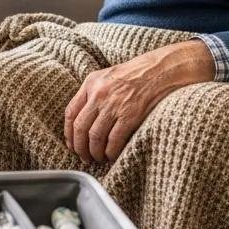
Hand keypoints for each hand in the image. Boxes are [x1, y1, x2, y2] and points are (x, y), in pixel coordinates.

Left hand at [63, 40, 214, 163]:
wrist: (160, 70)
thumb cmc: (135, 75)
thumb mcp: (107, 77)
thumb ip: (93, 93)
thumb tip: (83, 118)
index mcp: (90, 84)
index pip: (70, 113)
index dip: (68, 133)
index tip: (71, 144)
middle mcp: (99, 94)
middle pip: (80, 127)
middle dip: (79, 147)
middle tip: (84, 156)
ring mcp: (114, 105)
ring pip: (95, 136)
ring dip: (94, 152)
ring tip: (98, 158)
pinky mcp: (130, 115)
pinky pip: (114, 140)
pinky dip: (110, 151)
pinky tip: (111, 155)